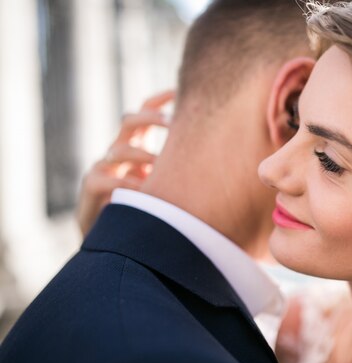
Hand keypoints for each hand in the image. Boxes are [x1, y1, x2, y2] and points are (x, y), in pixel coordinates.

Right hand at [76, 91, 174, 235]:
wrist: (115, 240)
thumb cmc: (148, 210)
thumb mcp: (166, 185)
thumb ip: (180, 170)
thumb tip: (218, 159)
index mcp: (137, 145)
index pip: (145, 112)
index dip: (159, 100)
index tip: (179, 91)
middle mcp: (119, 151)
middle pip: (129, 121)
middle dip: (150, 118)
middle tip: (171, 124)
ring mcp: (103, 166)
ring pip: (119, 149)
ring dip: (142, 155)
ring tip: (160, 166)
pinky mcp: (91, 186)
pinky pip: (106, 178)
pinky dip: (126, 184)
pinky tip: (142, 192)